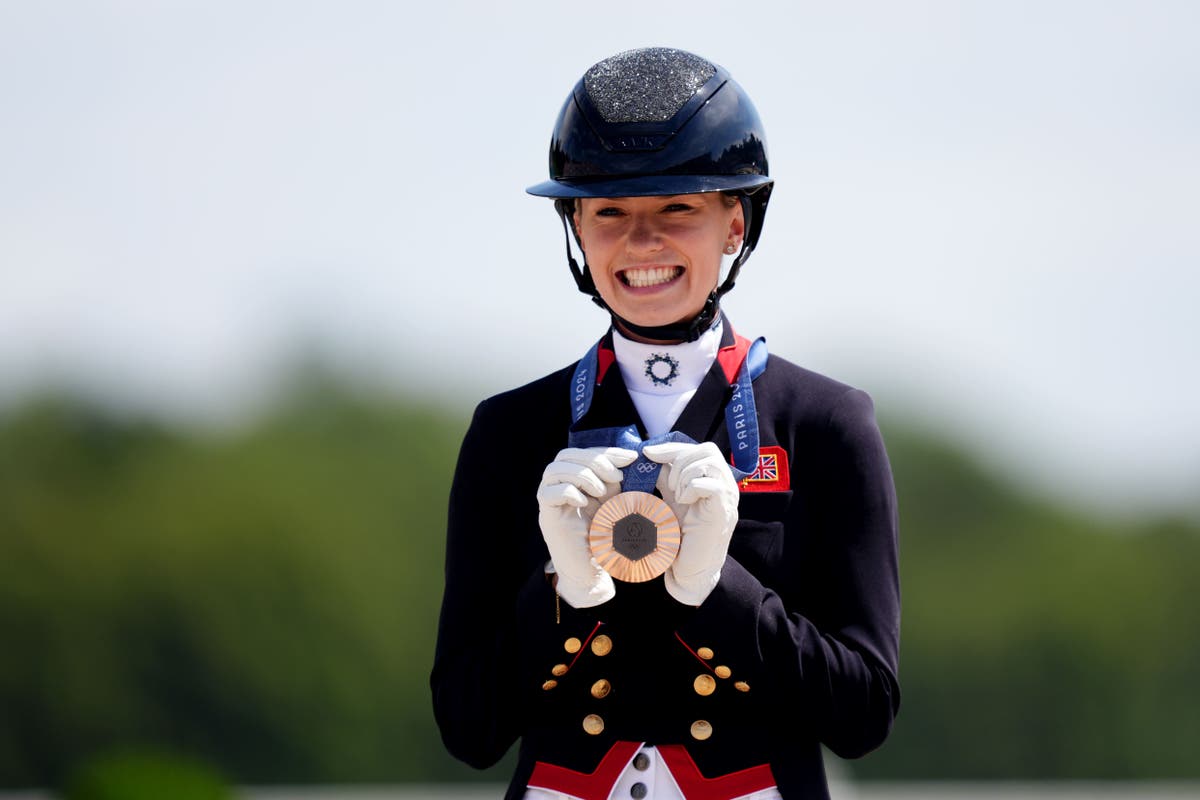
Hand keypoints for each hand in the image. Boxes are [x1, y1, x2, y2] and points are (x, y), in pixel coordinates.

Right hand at [536, 446, 637, 607]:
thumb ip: (618, 481)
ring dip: (582, 475)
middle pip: (566, 455)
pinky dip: (568, 492)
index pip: (584, 452)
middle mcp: (558, 486)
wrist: (593, 570)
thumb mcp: (616, 502)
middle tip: (616, 477)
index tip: (631, 458)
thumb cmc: (606, 537)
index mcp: (575, 479)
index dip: (607, 451)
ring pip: (554, 469)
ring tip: (601, 493)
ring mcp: (550, 500)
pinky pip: (548, 492)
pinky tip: (584, 503)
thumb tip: (630, 459)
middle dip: (594, 460)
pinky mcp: (547, 516)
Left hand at [643, 441, 738, 605]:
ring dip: (684, 476)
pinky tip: (684, 503)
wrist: (689, 569)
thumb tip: (649, 455)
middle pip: (707, 449)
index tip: (648, 453)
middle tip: (668, 484)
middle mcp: (725, 485)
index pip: (698, 449)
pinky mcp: (723, 510)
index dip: (672, 448)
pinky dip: (690, 489)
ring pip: (708, 463)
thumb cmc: (681, 537)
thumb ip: (665, 477)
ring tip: (677, 496)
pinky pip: (709, 484)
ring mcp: (727, 497)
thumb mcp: (670, 499)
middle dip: (679, 460)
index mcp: (713, 480)